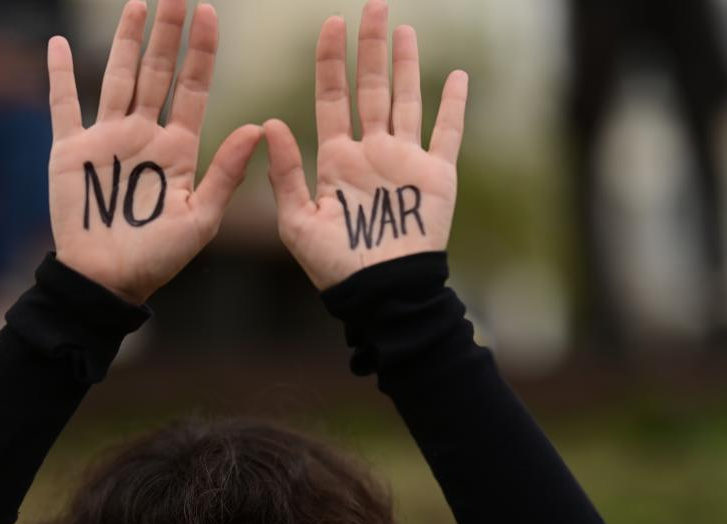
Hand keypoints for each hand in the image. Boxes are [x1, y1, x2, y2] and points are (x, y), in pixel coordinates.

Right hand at [47, 0, 262, 303]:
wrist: (107, 281)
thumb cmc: (157, 257)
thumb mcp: (201, 217)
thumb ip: (225, 172)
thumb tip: (260, 127)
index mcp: (177, 149)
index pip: (193, 88)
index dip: (201, 51)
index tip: (210, 13)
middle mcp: (143, 135)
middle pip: (157, 71)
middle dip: (167, 32)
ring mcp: (106, 139)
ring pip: (117, 77)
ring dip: (125, 40)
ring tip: (137, 3)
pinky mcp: (70, 151)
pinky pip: (63, 105)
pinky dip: (59, 75)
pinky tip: (58, 44)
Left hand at [264, 0, 468, 289]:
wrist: (379, 293)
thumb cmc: (334, 265)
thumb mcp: (297, 221)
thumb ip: (286, 173)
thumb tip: (270, 123)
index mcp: (337, 158)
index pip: (332, 98)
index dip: (331, 62)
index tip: (331, 24)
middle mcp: (371, 152)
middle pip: (371, 88)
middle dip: (370, 48)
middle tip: (372, 7)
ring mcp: (405, 161)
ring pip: (407, 100)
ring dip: (407, 65)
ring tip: (404, 29)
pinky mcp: (437, 176)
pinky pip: (447, 133)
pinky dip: (454, 107)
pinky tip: (456, 77)